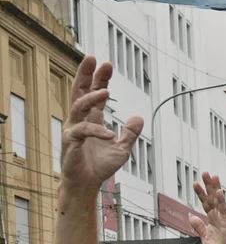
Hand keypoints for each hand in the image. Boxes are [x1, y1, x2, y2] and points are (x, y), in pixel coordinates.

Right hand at [62, 56, 143, 191]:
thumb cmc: (100, 167)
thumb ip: (130, 133)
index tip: (107, 64)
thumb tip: (139, 116)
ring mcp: (73, 130)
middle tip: (92, 58)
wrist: (87, 185)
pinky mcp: (69, 143)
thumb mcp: (122, 149)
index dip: (100, 79)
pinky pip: (82, 131)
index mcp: (92, 119)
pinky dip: (97, 132)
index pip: (94, 94)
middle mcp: (80, 120)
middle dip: (85, 74)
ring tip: (106, 90)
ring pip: (78, 106)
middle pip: (80, 91)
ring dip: (92, 97)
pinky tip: (110, 135)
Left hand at [188, 173, 225, 243]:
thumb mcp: (204, 237)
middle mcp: (218, 217)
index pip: (205, 203)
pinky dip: (221, 201)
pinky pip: (224, 210)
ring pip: (218, 201)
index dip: (200, 193)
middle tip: (205, 173)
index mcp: (212, 220)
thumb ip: (198, 226)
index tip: (196, 183)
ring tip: (212, 177)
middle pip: (212, 198)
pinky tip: (218, 192)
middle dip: (208, 185)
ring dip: (215, 188)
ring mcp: (223, 219)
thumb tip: (191, 215)